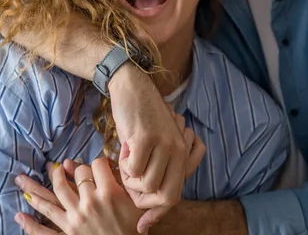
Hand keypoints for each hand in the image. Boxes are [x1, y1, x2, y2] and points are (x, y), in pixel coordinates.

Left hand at [15, 159, 142, 234]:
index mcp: (109, 192)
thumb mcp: (135, 201)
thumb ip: (121, 181)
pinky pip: (45, 230)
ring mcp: (76, 219)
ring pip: (55, 195)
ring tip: (32, 176)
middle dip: (71, 168)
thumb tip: (105, 164)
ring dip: (42, 184)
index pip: (96, 165)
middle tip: (59, 166)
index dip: (97, 162)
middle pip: (76, 175)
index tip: (98, 165)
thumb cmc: (135, 227)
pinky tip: (20, 215)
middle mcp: (89, 203)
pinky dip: (31, 224)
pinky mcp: (68, 234)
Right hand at [109, 64, 190, 231]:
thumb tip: (147, 202)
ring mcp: (165, 143)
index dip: (158, 213)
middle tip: (129, 183)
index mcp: (182, 152)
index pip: (175, 195)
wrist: (132, 86)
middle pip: (165, 196)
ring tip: (127, 157)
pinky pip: (133, 170)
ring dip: (130, 178)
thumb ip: (159, 166)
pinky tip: (125, 146)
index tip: (142, 225)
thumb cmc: (141, 116)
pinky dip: (124, 164)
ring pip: (147, 185)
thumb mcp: (157, 142)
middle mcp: (178, 149)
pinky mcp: (147, 138)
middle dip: (143, 199)